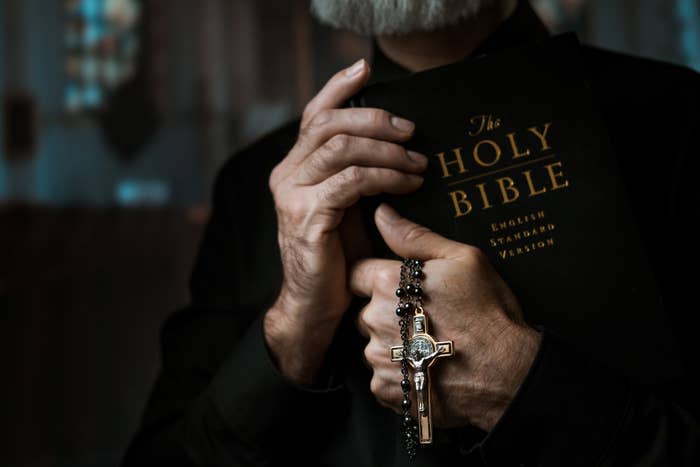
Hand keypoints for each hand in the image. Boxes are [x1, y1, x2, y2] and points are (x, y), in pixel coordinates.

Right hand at [265, 60, 428, 383]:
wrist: (314, 305)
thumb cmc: (336, 258)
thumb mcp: (345, 206)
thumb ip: (354, 173)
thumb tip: (393, 141)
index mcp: (294, 168)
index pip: (313, 116)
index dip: (337, 87)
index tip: (364, 67)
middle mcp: (286, 174)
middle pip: (331, 124)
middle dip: (376, 119)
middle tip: (412, 130)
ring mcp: (292, 194)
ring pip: (342, 147)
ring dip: (388, 149)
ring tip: (420, 161)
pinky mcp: (307, 214)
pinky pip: (353, 180)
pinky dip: (387, 175)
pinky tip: (409, 182)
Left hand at [350, 204, 541, 430]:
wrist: (508, 371)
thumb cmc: (488, 312)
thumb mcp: (461, 260)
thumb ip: (414, 236)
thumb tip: (381, 213)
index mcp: (387, 283)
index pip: (356, 273)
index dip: (375, 277)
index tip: (397, 287)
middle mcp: (375, 320)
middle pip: (364, 311)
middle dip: (385, 313)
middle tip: (423, 318)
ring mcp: (379, 358)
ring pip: (372, 345)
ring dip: (392, 345)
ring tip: (429, 345)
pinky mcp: (386, 389)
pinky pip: (382, 377)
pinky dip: (399, 374)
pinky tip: (427, 368)